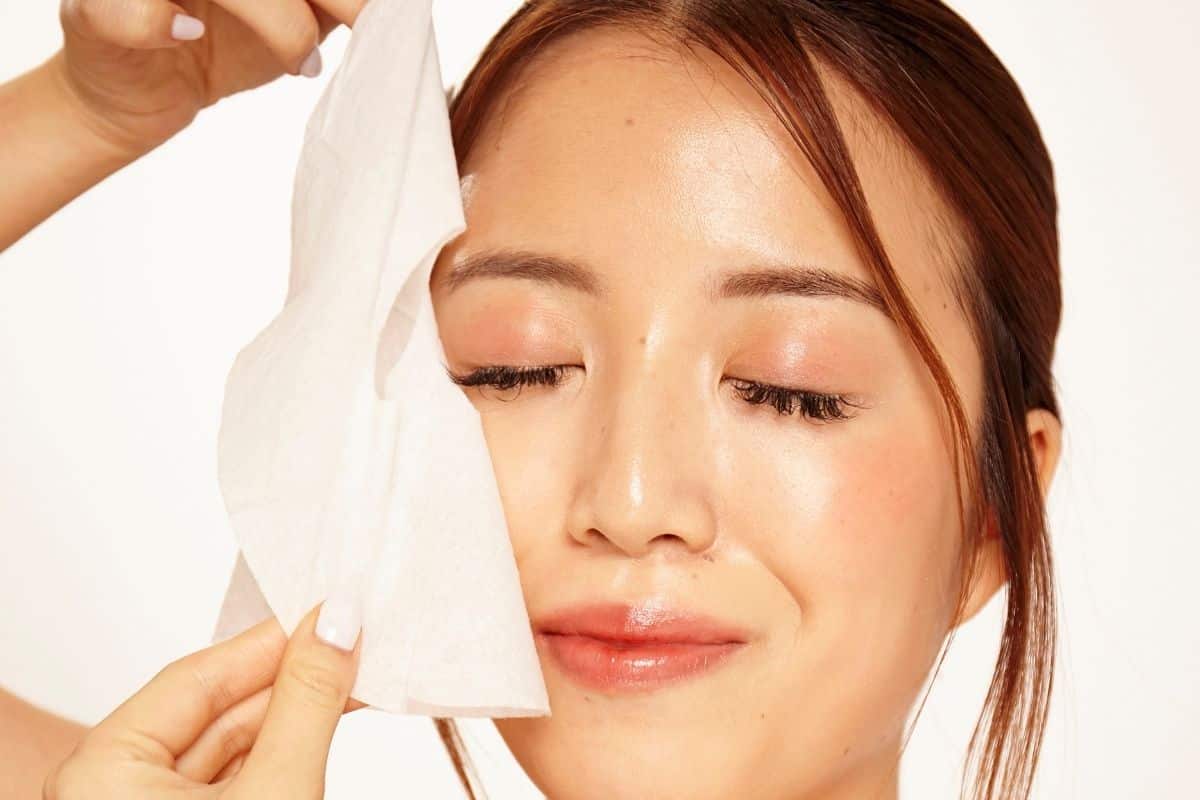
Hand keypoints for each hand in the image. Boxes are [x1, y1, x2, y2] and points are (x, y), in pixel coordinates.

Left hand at [42, 599, 366, 798]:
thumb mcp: (277, 790)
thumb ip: (308, 702)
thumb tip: (339, 621)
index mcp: (102, 773)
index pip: (198, 678)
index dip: (274, 641)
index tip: (333, 611)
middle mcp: (115, 791)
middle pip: (217, 711)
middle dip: (293, 679)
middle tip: (356, 641)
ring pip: (232, 747)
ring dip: (296, 714)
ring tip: (355, 678)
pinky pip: (238, 778)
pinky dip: (285, 751)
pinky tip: (327, 721)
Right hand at [54, 0, 367, 157]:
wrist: (137, 94)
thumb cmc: (221, 47)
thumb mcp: (294, 16)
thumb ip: (331, 2)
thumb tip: (397, 10)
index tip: (383, 15)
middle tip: (367, 27)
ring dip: (277, 20)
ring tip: (300, 64)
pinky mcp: (93, 5)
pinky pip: (130, 12)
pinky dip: (159, 24)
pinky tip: (189, 37)